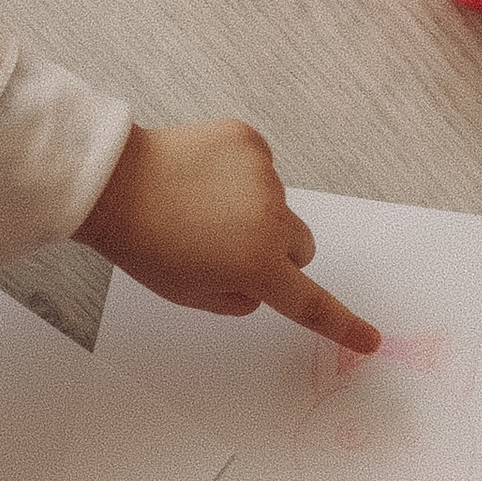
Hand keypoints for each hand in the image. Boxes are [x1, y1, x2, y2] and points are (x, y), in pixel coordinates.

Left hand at [75, 120, 379, 351]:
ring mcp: (263, 176)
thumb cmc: (146, 245)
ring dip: (253, 212)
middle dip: (277, 254)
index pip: (309, 303)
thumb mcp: (189, 294)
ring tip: (200, 208)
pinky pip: (260, 169)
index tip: (369, 339)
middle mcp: (270, 219)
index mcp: (256, 266)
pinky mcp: (250, 141)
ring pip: (278, 206)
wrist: (112, 184)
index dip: (342, 324)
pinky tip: (202, 179)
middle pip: (300, 247)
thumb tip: (263, 281)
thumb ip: (238, 298)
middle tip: (227, 249)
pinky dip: (240, 177)